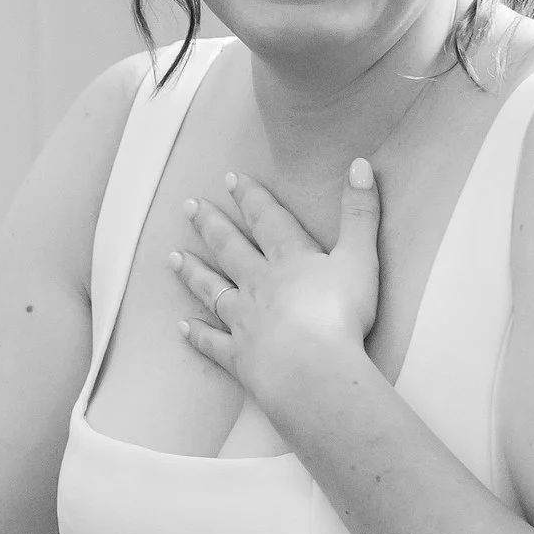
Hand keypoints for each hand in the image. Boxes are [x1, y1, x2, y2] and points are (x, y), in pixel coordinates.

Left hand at [172, 159, 380, 399]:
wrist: (312, 370)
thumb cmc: (341, 315)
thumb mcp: (360, 259)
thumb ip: (360, 213)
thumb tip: (360, 163)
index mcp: (289, 261)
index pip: (267, 220)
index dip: (251, 197)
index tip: (229, 178)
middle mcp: (259, 285)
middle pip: (230, 249)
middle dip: (210, 225)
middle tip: (188, 207)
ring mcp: (244, 321)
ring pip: (212, 290)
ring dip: (193, 273)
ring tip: (173, 257)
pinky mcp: (238, 356)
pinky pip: (212, 343)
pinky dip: (196, 335)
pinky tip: (182, 327)